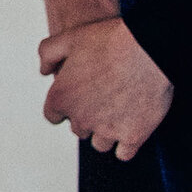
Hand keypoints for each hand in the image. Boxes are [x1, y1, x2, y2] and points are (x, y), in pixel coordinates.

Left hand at [38, 18, 172, 159]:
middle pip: (78, 129)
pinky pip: (123, 153)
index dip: (64, 106)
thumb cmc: (108, 41)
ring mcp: (108, 130)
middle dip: (86, 117)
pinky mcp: (133, 137)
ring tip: (117, 112)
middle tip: (101, 99)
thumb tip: (43, 71)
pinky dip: (126, 144)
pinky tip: (130, 127)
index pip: (53, 115)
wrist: (148, 48)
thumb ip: (48, 54)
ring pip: (100, 143)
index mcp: (62, 98)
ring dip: (105, 132)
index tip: (77, 99)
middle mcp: (81, 119)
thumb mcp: (68, 38)